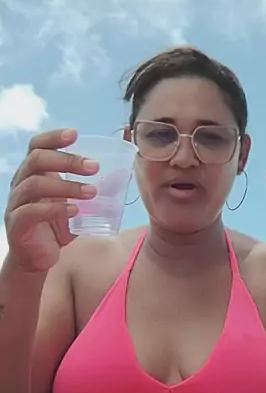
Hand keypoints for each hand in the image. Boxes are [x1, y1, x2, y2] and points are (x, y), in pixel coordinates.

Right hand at [4, 129, 98, 273]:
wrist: (38, 257)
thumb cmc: (57, 225)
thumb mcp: (76, 203)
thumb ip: (92, 187)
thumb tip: (122, 172)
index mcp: (34, 173)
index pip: (37, 146)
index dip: (53, 137)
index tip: (75, 135)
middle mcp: (21, 183)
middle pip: (37, 159)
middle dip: (67, 160)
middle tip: (94, 167)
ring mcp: (16, 203)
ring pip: (35, 184)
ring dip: (66, 186)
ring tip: (91, 192)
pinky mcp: (17, 224)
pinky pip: (31, 211)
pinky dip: (55, 209)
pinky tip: (74, 210)